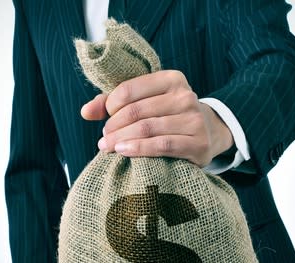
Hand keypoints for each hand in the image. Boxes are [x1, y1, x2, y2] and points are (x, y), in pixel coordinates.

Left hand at [81, 70, 233, 166]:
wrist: (208, 133)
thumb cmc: (167, 115)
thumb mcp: (145, 101)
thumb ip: (113, 103)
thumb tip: (86, 112)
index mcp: (172, 79)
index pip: (130, 89)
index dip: (111, 105)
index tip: (104, 118)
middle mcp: (185, 96)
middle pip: (136, 111)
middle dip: (113, 127)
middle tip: (103, 139)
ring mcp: (194, 120)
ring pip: (147, 129)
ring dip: (121, 139)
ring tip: (108, 147)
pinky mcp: (198, 143)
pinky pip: (162, 146)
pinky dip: (139, 149)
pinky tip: (124, 152)